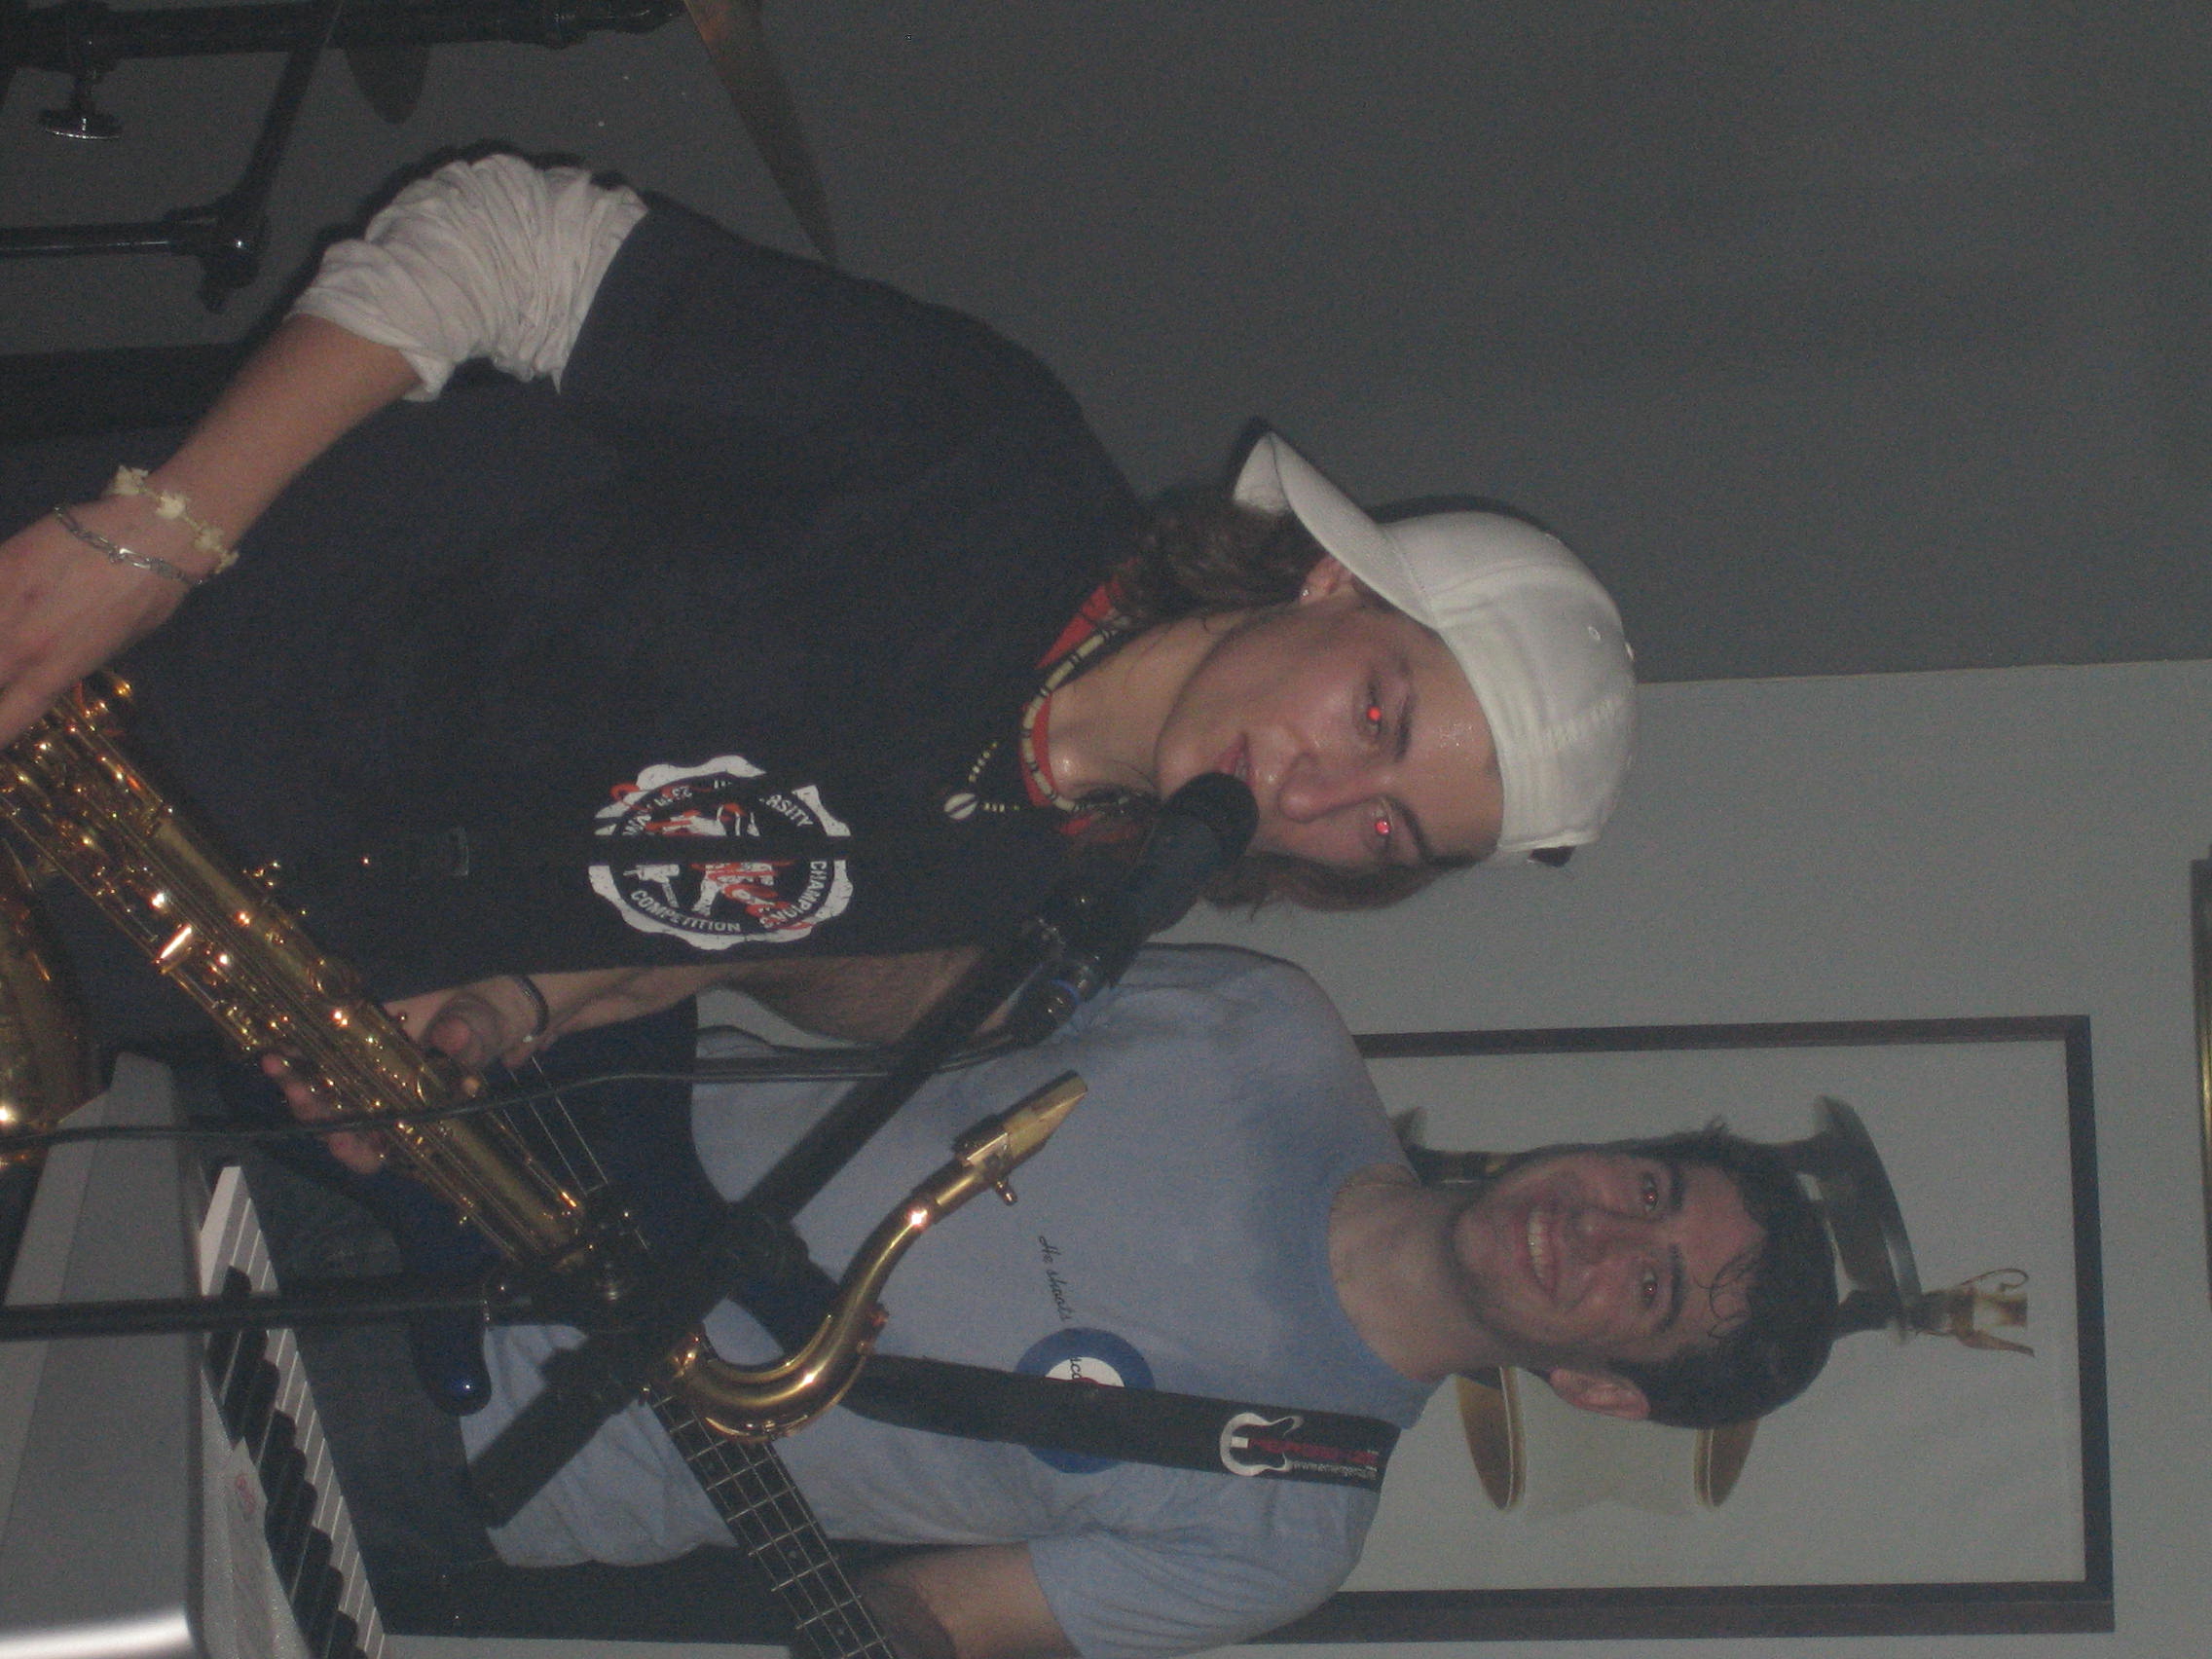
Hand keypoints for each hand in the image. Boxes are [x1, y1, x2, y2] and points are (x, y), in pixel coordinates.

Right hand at [0, 499, 197, 745]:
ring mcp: (2, 605)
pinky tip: (2, 605)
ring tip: (5, 639)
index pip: (6, 721)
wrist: (150, 534)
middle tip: (7, 676)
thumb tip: (51, 668)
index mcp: (56, 672)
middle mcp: (21, 646)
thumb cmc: (149, 593)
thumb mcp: (117, 645)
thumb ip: (74, 660)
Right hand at [265, 967, 730, 1172]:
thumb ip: (504, 1002)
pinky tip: (421, 1142)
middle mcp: (454, 966)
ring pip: (415, 1052)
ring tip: (371, 1155)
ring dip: (390, 1102)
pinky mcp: (519, 1019)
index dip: (325, 1033)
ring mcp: (486, 995)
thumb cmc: (625, 923)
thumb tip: (447, 1041)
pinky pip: (463, 1062)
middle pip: (377, 1024)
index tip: (299, 1080)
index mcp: (446, 939)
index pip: (363, 986)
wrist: (698, 927)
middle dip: (348, 1082)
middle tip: (340, 1139)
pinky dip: (440, 1099)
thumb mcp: (563, 964)